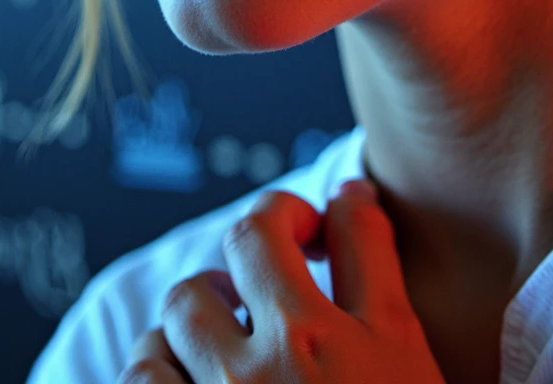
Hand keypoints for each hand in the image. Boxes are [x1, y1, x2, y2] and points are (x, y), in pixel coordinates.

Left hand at [117, 178, 445, 382]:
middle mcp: (280, 363)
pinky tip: (191, 382)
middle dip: (259, 248)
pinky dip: (160, 367)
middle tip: (275, 289)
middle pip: (245, 241)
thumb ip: (380, 272)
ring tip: (230, 346)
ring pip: (183, 303)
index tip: (323, 228)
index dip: (318, 209)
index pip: (332, 223)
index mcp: (346, 340)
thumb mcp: (411, 359)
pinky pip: (141, 370)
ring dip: (203, 314)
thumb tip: (352, 188)